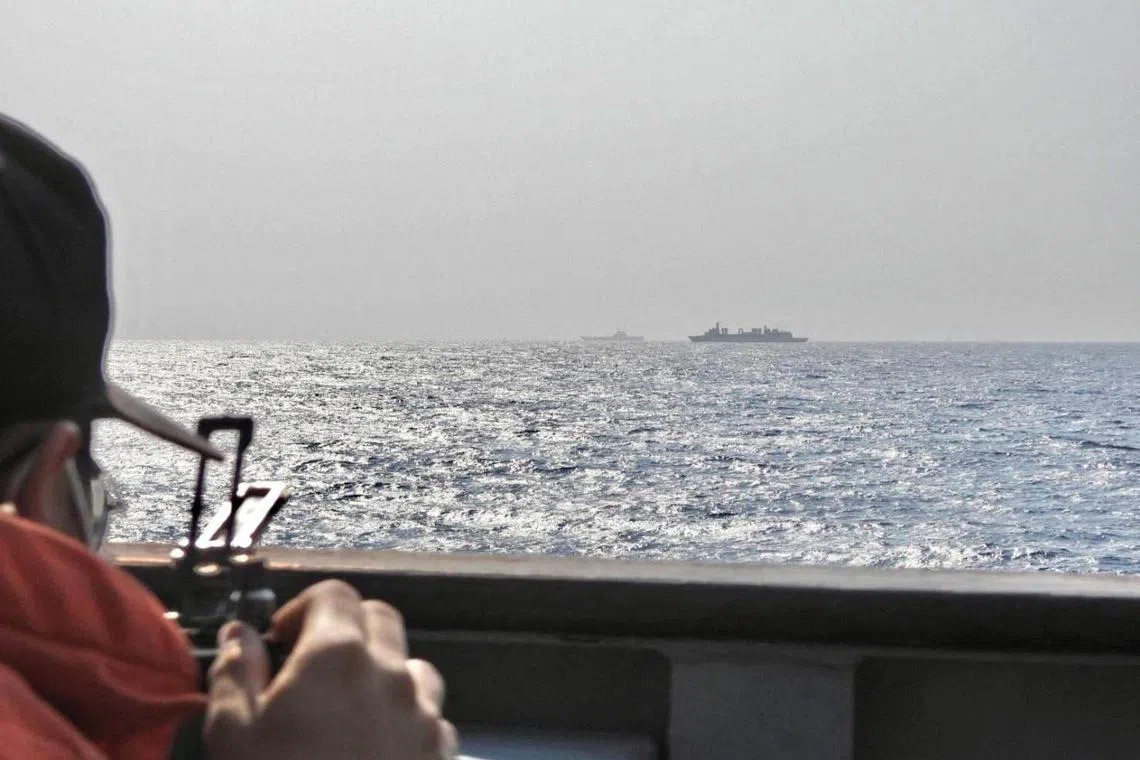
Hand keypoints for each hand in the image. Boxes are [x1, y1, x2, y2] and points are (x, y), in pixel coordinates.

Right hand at [204, 580, 457, 759]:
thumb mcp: (233, 734)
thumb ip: (236, 673)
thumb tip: (240, 634)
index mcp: (338, 655)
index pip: (334, 594)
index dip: (303, 608)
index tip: (281, 640)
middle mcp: (391, 672)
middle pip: (379, 618)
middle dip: (345, 629)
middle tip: (310, 668)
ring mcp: (424, 712)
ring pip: (412, 665)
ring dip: (383, 672)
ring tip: (347, 709)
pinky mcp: (441, 751)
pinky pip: (431, 715)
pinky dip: (407, 717)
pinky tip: (377, 746)